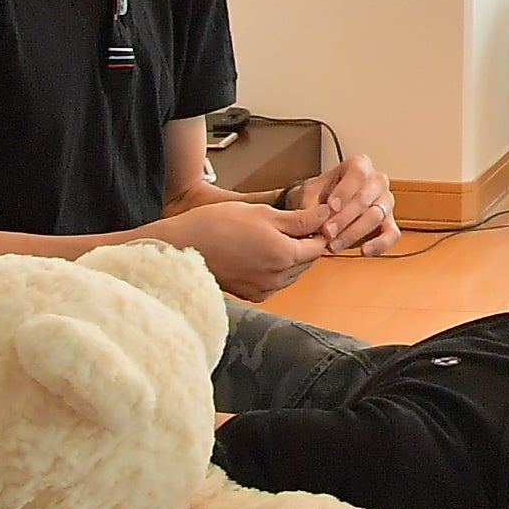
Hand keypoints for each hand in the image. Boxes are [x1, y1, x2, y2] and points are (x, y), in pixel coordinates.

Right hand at [157, 196, 330, 298]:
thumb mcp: (263, 213)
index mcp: (284, 255)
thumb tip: (327, 214)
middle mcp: (277, 278)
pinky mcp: (250, 295)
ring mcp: (263, 289)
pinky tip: (260, 253)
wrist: (181, 247)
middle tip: (292, 225)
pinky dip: (275, 270)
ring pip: (292, 273)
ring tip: (273, 237)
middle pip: (306, 261)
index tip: (313, 220)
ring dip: (291, 257)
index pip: (318, 246)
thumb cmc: (218, 224)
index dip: (319, 231)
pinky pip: (275, 283)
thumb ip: (299, 219)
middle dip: (305, 244)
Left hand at [300, 153, 397, 255]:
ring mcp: (386, 202)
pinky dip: (380, 244)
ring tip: (334, 245)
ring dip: (353, 233)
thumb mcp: (309, 194)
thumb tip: (314, 219)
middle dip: (344, 218)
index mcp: (360, 166)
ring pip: (376, 216)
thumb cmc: (320, 196)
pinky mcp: (389, 223)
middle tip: (327, 232)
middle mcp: (377, 181)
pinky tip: (364, 251)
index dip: (345, 191)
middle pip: (366, 198)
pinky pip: (392, 234)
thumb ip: (311, 205)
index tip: (330, 207)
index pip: (358, 174)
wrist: (324, 209)